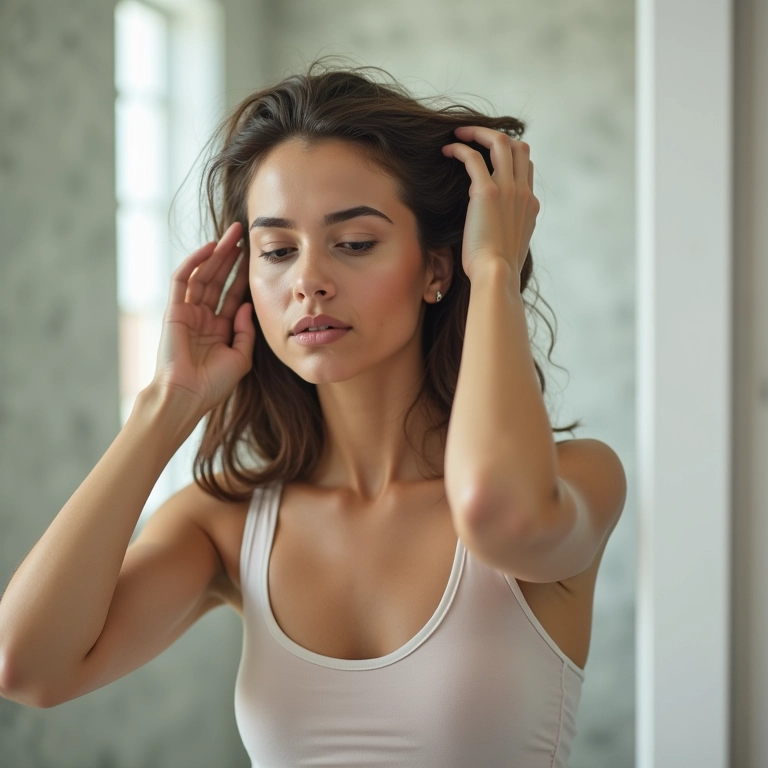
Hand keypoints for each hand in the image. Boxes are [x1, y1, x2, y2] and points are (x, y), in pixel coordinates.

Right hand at [150, 221, 255, 414]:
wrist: (187, 396)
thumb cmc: (213, 384)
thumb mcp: (240, 358)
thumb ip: (245, 331)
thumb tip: (245, 306)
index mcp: (219, 328)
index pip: (233, 294)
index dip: (244, 274)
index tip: (257, 256)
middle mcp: (203, 316)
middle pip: (218, 278)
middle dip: (230, 256)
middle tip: (243, 233)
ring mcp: (187, 311)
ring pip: (203, 274)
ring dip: (216, 253)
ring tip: (232, 234)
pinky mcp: (173, 309)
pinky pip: (183, 280)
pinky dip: (195, 262)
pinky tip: (210, 248)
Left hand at [441, 125, 539, 282]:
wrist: (497, 275)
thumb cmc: (496, 270)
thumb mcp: (508, 247)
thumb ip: (505, 231)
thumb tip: (490, 232)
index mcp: (530, 205)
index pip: (526, 166)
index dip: (509, 155)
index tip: (488, 157)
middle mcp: (523, 192)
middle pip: (518, 146)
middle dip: (495, 136)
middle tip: (473, 138)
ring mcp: (508, 189)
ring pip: (500, 142)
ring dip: (478, 133)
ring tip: (458, 135)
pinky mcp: (487, 192)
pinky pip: (473, 157)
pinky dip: (460, 148)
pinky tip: (447, 150)